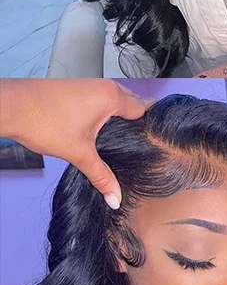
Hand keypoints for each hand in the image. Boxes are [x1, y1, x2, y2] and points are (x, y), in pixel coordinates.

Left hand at [0, 79, 152, 207]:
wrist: (10, 106)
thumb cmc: (46, 124)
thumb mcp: (78, 153)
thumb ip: (101, 176)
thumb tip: (116, 200)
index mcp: (113, 97)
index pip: (144, 109)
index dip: (150, 126)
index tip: (153, 144)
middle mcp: (106, 87)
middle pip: (133, 103)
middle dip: (137, 122)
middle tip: (139, 146)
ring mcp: (90, 85)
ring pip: (116, 100)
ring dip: (120, 117)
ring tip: (121, 141)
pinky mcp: (77, 88)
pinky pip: (102, 99)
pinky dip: (106, 112)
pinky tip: (99, 131)